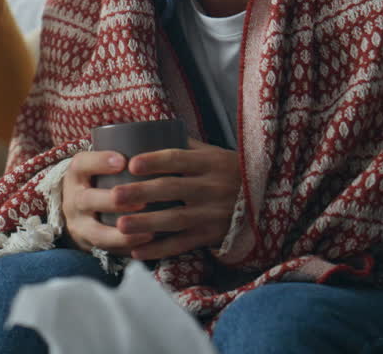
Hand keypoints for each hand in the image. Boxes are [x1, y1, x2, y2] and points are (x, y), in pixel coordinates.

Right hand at [60, 150, 154, 255]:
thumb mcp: (105, 164)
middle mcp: (73, 197)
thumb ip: (130, 151)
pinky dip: (126, 244)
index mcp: (78, 172)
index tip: (121, 160)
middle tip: (142, 199)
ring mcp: (78, 222)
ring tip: (150, 225)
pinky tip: (147, 240)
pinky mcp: (88, 242)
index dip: (99, 161)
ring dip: (123, 228)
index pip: (82, 163)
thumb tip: (177, 135)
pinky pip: (105, 247)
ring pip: (96, 229)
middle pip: (88, 199)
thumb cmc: (104, 178)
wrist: (81, 210)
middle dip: (114, 200)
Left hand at [110, 139, 240, 259]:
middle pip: (172, 189)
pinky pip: (183, 244)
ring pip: (175, 220)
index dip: (154, 161)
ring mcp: (213, 214)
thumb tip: (145, 131)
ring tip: (120, 225)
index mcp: (210, 162)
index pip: (178, 159)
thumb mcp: (213, 154)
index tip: (131, 164)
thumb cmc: (229, 172)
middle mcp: (212, 187)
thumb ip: (184, 145)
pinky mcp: (212, 235)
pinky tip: (137, 251)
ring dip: (146, 224)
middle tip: (114, 196)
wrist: (267, 201)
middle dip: (141, 193)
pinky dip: (160, 249)